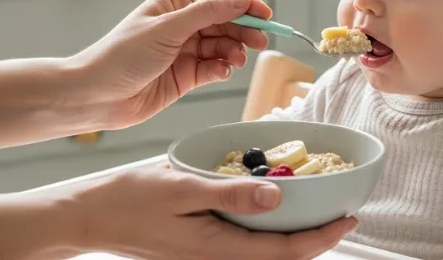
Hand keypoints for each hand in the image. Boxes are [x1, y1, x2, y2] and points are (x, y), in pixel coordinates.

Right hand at [52, 163, 358, 259]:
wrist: (92, 215)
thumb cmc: (132, 199)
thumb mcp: (183, 188)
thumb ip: (231, 194)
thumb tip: (278, 196)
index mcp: (218, 248)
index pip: (284, 251)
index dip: (322, 239)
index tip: (349, 219)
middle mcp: (217, 257)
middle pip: (280, 257)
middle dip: (317, 241)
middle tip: (343, 215)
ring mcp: (209, 254)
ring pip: (266, 253)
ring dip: (296, 237)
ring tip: (319, 213)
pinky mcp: (203, 245)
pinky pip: (247, 244)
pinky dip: (270, 231)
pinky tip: (275, 209)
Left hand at [70, 0, 271, 129]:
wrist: (95, 96)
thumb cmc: (121, 56)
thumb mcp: (167, 28)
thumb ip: (207, 13)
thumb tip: (240, 0)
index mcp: (174, 4)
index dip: (245, 4)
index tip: (266, 15)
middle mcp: (181, 25)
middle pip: (225, 22)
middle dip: (244, 30)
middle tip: (260, 41)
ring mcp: (184, 51)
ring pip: (222, 46)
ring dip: (234, 52)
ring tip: (237, 60)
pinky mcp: (185, 76)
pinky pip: (214, 68)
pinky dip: (222, 69)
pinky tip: (221, 72)